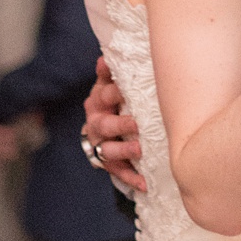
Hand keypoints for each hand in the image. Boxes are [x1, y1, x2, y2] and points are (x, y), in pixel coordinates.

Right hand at [84, 55, 145, 193]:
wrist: (102, 128)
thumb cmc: (113, 100)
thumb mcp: (109, 83)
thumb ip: (110, 72)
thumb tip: (105, 57)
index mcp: (97, 100)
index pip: (103, 95)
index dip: (114, 92)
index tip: (126, 90)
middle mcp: (95, 124)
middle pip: (104, 125)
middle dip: (120, 124)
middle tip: (137, 124)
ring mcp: (100, 145)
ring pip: (108, 150)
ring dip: (125, 151)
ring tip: (140, 150)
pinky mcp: (108, 164)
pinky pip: (118, 172)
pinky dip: (131, 178)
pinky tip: (144, 183)